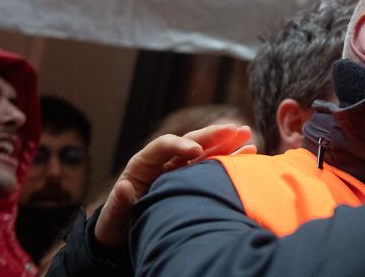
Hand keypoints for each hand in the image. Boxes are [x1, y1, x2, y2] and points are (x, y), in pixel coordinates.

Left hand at [93, 123, 254, 247]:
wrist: (125, 235)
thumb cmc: (118, 223)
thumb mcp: (115, 215)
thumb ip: (120, 202)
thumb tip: (125, 186)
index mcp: (144, 164)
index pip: (163, 146)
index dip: (179, 145)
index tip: (196, 151)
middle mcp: (165, 162)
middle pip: (190, 142)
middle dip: (212, 135)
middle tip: (233, 130)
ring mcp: (181, 170)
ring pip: (206, 151)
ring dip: (226, 141)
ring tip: (246, 133)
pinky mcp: (194, 180)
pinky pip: (214, 166)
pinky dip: (231, 158)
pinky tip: (249, 151)